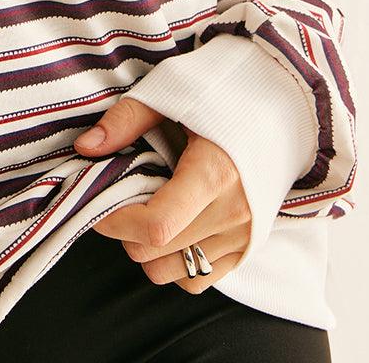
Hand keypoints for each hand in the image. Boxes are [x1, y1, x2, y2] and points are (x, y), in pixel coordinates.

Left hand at [73, 96, 251, 293]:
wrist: (282, 100)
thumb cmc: (224, 89)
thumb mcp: (170, 91)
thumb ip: (126, 120)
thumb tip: (86, 148)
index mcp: (214, 173)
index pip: (156, 226)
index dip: (115, 220)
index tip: (97, 198)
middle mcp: (233, 213)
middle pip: (156, 253)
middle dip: (125, 230)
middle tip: (122, 195)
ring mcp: (244, 235)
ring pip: (173, 272)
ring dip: (149, 249)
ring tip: (150, 207)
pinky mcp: (249, 246)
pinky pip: (198, 279)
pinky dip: (176, 261)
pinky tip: (173, 224)